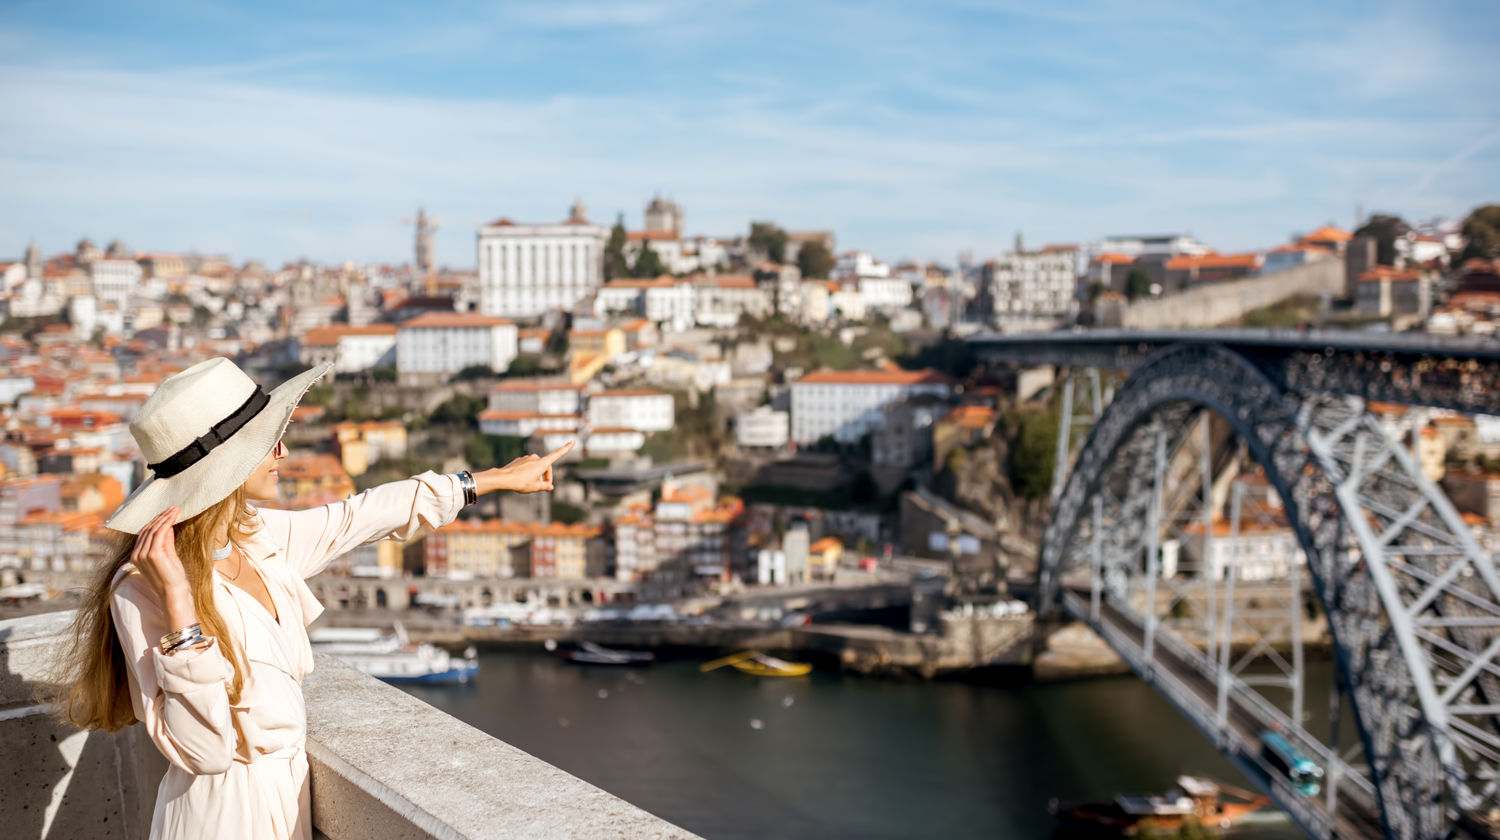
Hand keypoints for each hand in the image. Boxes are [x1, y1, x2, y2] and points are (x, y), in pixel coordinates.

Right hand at [131, 506, 196, 626]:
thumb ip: (166, 541)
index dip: (155, 521)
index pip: (144, 533)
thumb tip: (168, 526)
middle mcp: (137, 554)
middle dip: (161, 517)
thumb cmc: (173, 577)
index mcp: (137, 556)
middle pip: (147, 529)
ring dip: (165, 517)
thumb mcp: (168, 556)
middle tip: (173, 508)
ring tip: (175, 509)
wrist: (174, 593)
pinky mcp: (153, 554)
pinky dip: (167, 523)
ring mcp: (143, 554)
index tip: (167, 512)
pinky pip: (160, 533)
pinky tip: (174, 517)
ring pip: (153, 530)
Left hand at [480, 441, 574, 494]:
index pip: (557, 454)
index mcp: (542, 463)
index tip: (573, 441)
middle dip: (546, 476)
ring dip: (536, 475)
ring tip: (530, 485)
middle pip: (545, 467)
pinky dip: (528, 473)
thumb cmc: (521, 483)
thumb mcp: (535, 487)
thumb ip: (545, 486)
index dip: (566, 448)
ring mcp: (527, 458)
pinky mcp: (520, 460)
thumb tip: (550, 486)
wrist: (504, 478)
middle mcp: (535, 458)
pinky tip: (522, 481)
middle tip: (543, 487)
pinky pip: (527, 467)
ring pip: (536, 467)